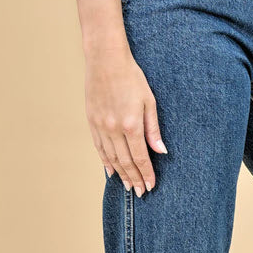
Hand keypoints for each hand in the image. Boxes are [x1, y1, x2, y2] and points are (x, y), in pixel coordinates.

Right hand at [85, 47, 166, 194]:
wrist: (105, 60)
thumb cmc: (132, 77)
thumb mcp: (150, 101)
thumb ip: (153, 129)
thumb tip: (161, 152)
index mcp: (131, 124)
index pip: (140, 157)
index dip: (146, 174)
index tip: (151, 186)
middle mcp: (114, 129)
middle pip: (125, 162)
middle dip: (134, 179)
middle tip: (141, 192)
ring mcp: (100, 126)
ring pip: (110, 157)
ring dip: (120, 174)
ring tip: (128, 186)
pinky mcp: (91, 121)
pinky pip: (99, 147)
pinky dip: (105, 161)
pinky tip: (110, 171)